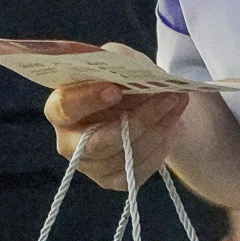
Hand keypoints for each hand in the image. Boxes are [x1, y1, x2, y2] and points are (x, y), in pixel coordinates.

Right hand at [43, 45, 188, 189]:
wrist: (152, 107)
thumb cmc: (129, 81)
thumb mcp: (124, 61)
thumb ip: (122, 63)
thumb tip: (132, 75)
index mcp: (62, 105)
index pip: (64, 107)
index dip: (88, 100)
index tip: (117, 90)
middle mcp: (68, 140)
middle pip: (97, 142)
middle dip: (137, 120)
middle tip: (169, 97)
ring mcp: (89, 164)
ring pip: (124, 156)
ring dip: (157, 128)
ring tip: (177, 103)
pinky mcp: (111, 179)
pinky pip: (137, 169)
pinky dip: (159, 146)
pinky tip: (171, 126)